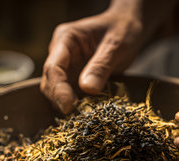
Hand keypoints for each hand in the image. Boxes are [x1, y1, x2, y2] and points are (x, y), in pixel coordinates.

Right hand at [41, 0, 176, 113]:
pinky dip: (74, 105)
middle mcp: (60, 53)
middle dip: (59, 100)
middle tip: (77, 116)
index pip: (53, 67)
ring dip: (65, 104)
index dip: (59, 89)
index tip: (70, 106)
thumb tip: (87, 89)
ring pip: (55, 91)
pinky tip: (86, 112)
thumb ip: (101, 65)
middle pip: (49, 81)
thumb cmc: (124, 29)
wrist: (129, 27)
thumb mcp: (117, 45)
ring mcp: (66, 66)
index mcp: (66, 39)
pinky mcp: (74, 78)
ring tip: (82, 116)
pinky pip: (68, 94)